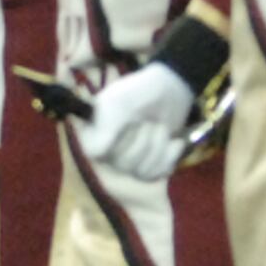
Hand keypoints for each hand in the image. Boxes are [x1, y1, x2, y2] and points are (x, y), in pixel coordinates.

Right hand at [79, 62, 197, 183]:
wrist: (170, 90)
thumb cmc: (139, 91)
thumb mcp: (120, 102)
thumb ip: (105, 125)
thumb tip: (93, 153)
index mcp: (93, 135)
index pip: (97, 154)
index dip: (118, 140)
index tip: (132, 121)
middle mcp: (107, 153)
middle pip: (123, 164)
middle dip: (143, 139)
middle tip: (148, 120)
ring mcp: (128, 163)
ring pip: (141, 171)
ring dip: (158, 145)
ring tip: (160, 126)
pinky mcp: (149, 168)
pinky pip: (156, 174)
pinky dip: (169, 155)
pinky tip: (173, 141)